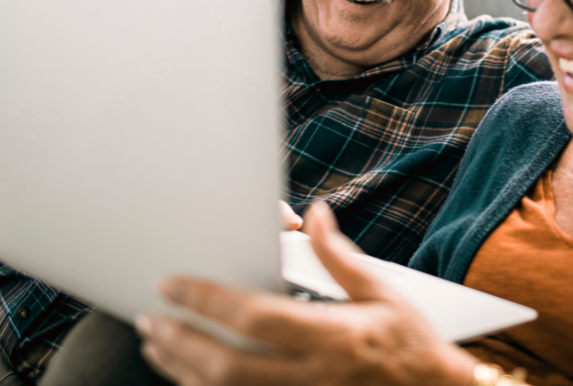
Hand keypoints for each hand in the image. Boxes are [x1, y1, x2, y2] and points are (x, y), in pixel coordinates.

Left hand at [136, 202, 477, 385]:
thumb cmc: (408, 342)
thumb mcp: (381, 291)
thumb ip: (340, 255)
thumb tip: (314, 216)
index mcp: (333, 336)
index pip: (256, 317)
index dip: (207, 299)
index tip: (172, 283)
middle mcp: (311, 374)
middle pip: (226, 364)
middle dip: (180, 339)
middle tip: (152, 316)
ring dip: (181, 369)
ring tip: (158, 342)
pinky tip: (188, 375)